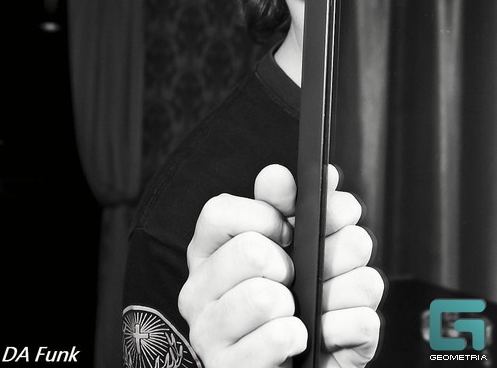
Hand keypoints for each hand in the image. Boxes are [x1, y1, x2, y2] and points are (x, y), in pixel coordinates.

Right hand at [178, 164, 383, 367]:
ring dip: (312, 301)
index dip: (266, 215)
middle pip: (250, 251)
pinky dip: (322, 333)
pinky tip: (312, 337)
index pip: (218, 213)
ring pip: (268, 297)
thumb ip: (313, 210)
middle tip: (305, 278)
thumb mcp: (308, 250)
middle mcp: (198, 292)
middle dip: (299, 263)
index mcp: (209, 253)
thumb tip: (328, 177)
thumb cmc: (303, 302)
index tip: (290, 231)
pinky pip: (285, 336)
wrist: (309, 367)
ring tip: (310, 311)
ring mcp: (209, 336)